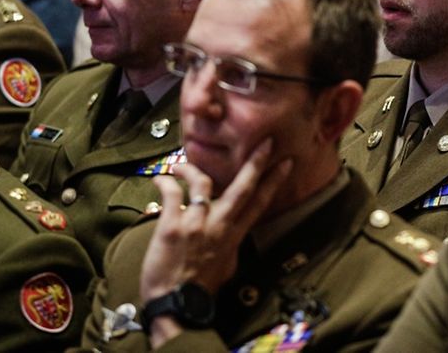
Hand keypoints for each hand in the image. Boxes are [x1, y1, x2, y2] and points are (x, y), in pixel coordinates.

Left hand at [139, 139, 292, 344]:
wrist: (177, 305)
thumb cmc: (201, 288)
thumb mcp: (226, 265)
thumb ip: (230, 244)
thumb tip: (233, 233)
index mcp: (234, 235)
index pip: (260, 203)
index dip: (274, 181)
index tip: (286, 162)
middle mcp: (219, 225)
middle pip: (242, 188)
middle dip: (255, 163)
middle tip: (265, 142)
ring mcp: (196, 224)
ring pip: (201, 183)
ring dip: (192, 168)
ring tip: (183, 163)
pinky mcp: (172, 225)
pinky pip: (172, 193)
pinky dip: (166, 182)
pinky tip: (161, 178)